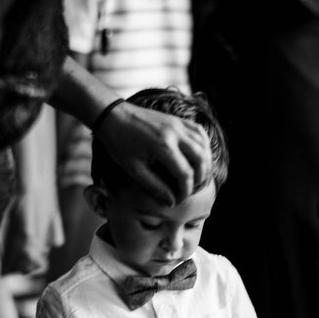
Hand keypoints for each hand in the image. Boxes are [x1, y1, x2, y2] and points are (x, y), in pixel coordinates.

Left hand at [95, 101, 211, 205]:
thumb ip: (154, 186)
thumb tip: (171, 202)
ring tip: (199, 177)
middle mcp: (175, 133)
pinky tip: (200, 156)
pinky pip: (199, 132)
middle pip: (201, 159)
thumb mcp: (133, 168)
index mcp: (162, 146)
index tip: (180, 199)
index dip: (186, 190)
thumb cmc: (119, 143)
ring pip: (203, 145)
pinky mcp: (177, 119)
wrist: (113, 115)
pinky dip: (204, 146)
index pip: (185, 173)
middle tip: (193, 189)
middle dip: (200, 178)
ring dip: (205, 162)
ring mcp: (177, 123)